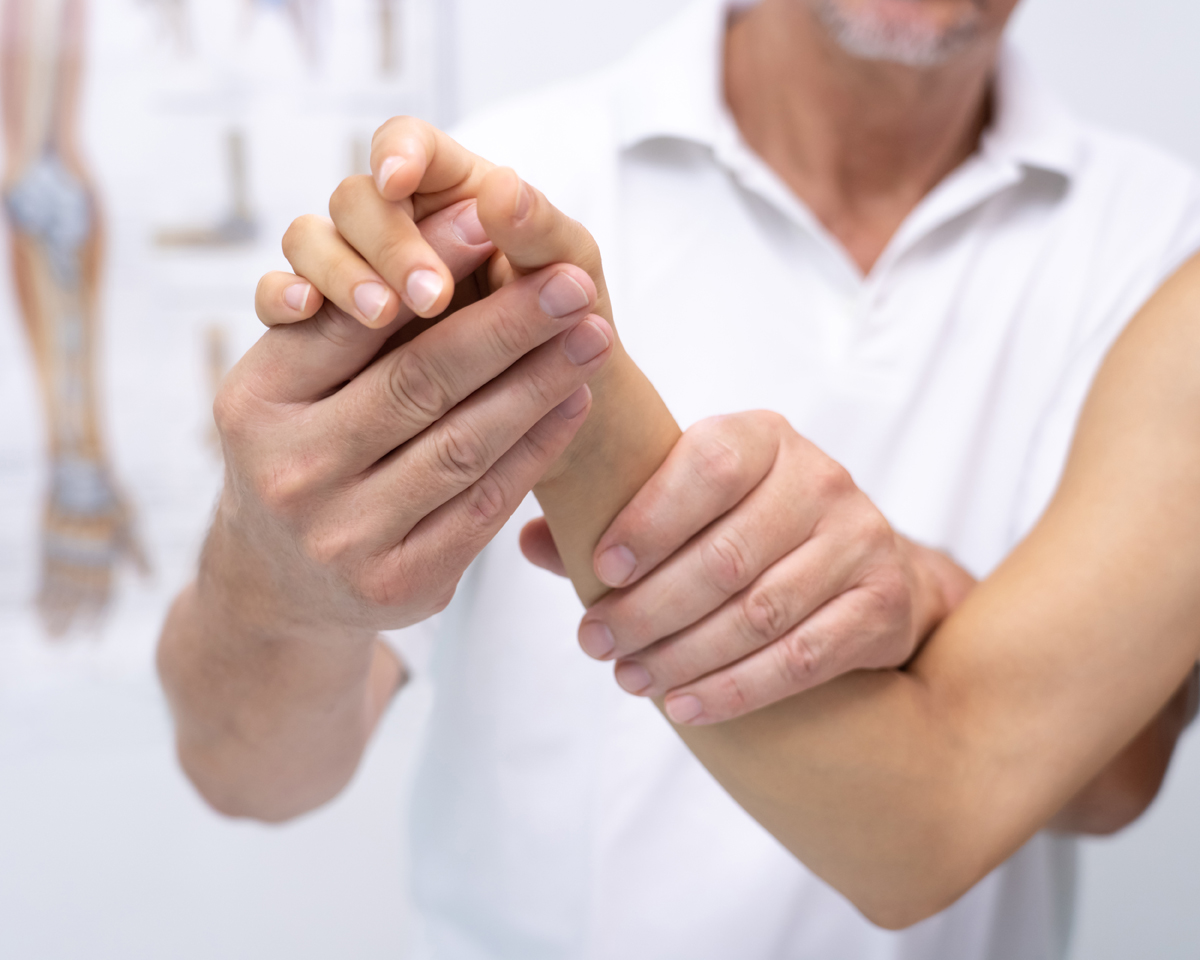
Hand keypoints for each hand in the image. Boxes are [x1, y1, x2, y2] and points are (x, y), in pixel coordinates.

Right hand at [209, 195, 612, 640]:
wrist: (278, 581)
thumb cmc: (303, 450)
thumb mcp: (293, 383)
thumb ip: (349, 320)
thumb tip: (457, 220)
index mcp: (255, 401)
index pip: (353, 321)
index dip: (429, 267)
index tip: (496, 222)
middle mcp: (291, 471)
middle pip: (420, 383)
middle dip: (510, 325)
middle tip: (574, 284)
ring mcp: (342, 537)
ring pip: (463, 445)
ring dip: (540, 384)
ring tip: (592, 337)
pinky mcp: (397, 584)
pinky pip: (484, 505)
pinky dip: (536, 449)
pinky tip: (572, 404)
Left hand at [521, 411, 974, 723]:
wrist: (862, 562)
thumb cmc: (748, 525)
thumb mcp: (688, 504)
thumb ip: (614, 517)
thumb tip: (530, 541)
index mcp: (763, 437)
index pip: (707, 467)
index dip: (650, 521)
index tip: (600, 571)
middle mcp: (820, 479)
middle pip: (728, 553)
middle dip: (651, 607)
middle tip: (597, 644)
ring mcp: (860, 539)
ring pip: (761, 611)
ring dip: (685, 655)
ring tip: (631, 680)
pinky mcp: (883, 603)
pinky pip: (803, 657)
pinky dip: (737, 688)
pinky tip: (685, 706)